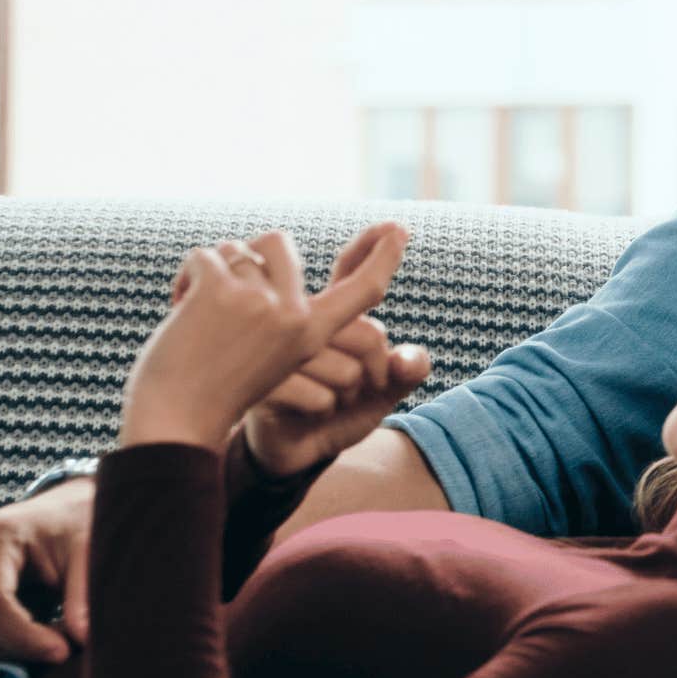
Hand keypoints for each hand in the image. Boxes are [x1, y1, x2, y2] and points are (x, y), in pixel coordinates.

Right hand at [0, 477, 94, 665]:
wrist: (60, 513)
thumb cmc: (76, 526)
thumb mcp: (90, 551)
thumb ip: (84, 594)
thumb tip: (81, 639)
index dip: (23, 638)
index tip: (62, 652)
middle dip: (21, 648)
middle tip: (66, 639)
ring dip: (12, 652)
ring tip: (51, 630)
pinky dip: (0, 648)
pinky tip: (30, 630)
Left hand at [119, 224, 409, 450]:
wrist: (176, 423)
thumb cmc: (215, 394)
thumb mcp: (267, 359)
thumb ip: (278, 318)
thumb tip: (255, 256)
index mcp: (313, 334)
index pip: (361, 289)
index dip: (382, 258)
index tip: (398, 230)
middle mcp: (294, 314)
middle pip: (281, 242)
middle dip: (248, 254)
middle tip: (223, 292)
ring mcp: (259, 301)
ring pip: (237, 247)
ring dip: (212, 270)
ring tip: (196, 309)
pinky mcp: (221, 291)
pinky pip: (202, 255)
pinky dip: (183, 278)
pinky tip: (178, 309)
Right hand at [242, 225, 432, 479]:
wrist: (290, 449)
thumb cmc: (338, 409)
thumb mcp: (382, 389)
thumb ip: (407, 369)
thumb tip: (412, 360)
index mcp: (329, 315)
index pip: (351, 273)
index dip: (372, 250)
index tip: (395, 227)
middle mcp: (304, 325)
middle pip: (368, 334)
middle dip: (378, 370)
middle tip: (367, 387)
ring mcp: (282, 353)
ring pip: (347, 371)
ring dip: (350, 396)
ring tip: (330, 401)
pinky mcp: (264, 384)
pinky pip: (319, 397)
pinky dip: (325, 412)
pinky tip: (308, 413)